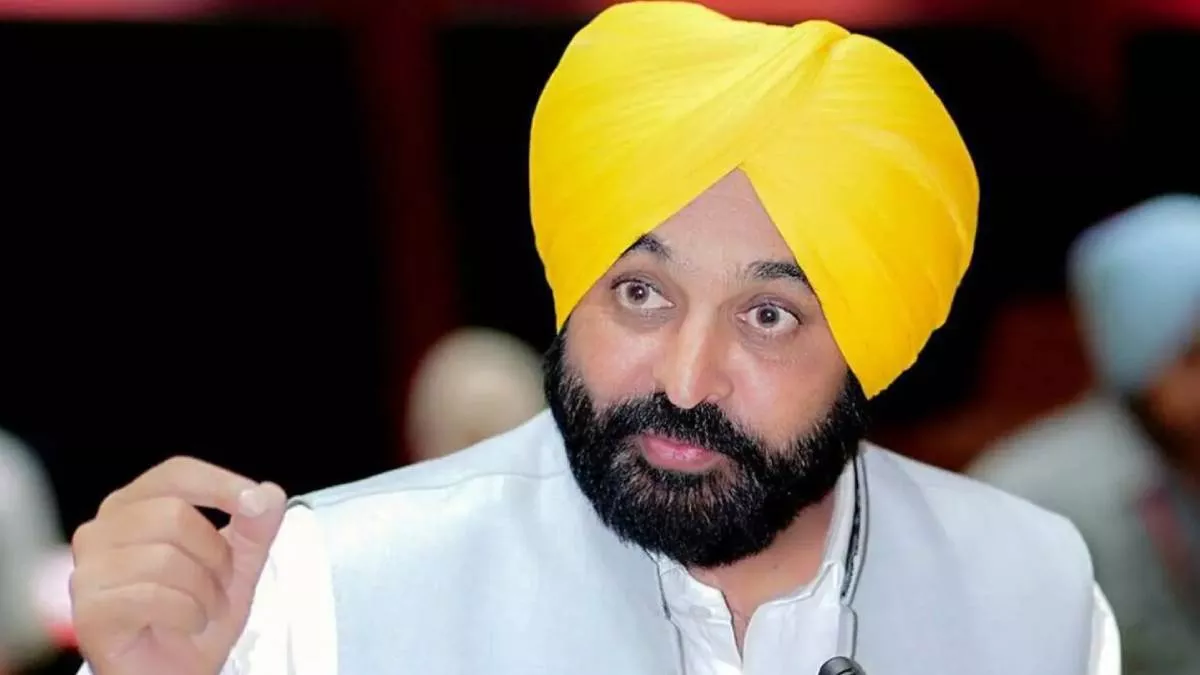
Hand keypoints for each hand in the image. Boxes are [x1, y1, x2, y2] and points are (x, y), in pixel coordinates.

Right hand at [69, 457, 286, 674]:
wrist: (173, 674)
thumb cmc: (193, 618)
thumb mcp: (237, 566)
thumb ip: (256, 527)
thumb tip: (268, 494)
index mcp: (134, 507)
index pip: (176, 474)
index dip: (219, 483)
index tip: (255, 502)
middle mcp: (103, 531)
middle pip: (175, 515)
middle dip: (216, 555)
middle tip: (220, 585)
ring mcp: (89, 571)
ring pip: (165, 558)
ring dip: (204, 591)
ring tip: (203, 609)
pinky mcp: (90, 610)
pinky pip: (154, 596)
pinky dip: (188, 614)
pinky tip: (186, 625)